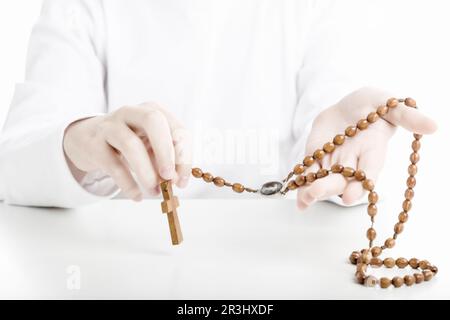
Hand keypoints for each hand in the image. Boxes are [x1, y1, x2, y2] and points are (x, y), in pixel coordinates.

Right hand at [63, 102, 191, 200]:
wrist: (87, 138)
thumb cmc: (128, 142)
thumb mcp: (150, 145)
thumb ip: (165, 159)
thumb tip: (176, 179)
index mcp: (153, 110)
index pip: (177, 129)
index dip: (184, 156)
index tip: (182, 180)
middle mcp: (132, 112)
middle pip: (153, 121)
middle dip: (165, 151)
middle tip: (169, 177)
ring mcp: (110, 126)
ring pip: (130, 144)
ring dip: (146, 172)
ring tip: (154, 191)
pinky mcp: (94, 144)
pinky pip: (113, 165)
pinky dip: (128, 184)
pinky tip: (137, 196)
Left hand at [297, 87, 436, 209]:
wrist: (346, 106)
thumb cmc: (371, 104)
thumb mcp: (388, 103)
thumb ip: (406, 115)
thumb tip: (434, 126)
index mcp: (372, 153)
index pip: (368, 172)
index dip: (361, 184)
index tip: (351, 195)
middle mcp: (353, 164)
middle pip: (343, 182)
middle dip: (330, 188)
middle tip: (316, 192)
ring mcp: (333, 164)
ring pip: (323, 182)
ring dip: (312, 190)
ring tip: (302, 197)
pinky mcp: (316, 161)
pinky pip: (308, 176)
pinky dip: (301, 185)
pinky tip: (295, 196)